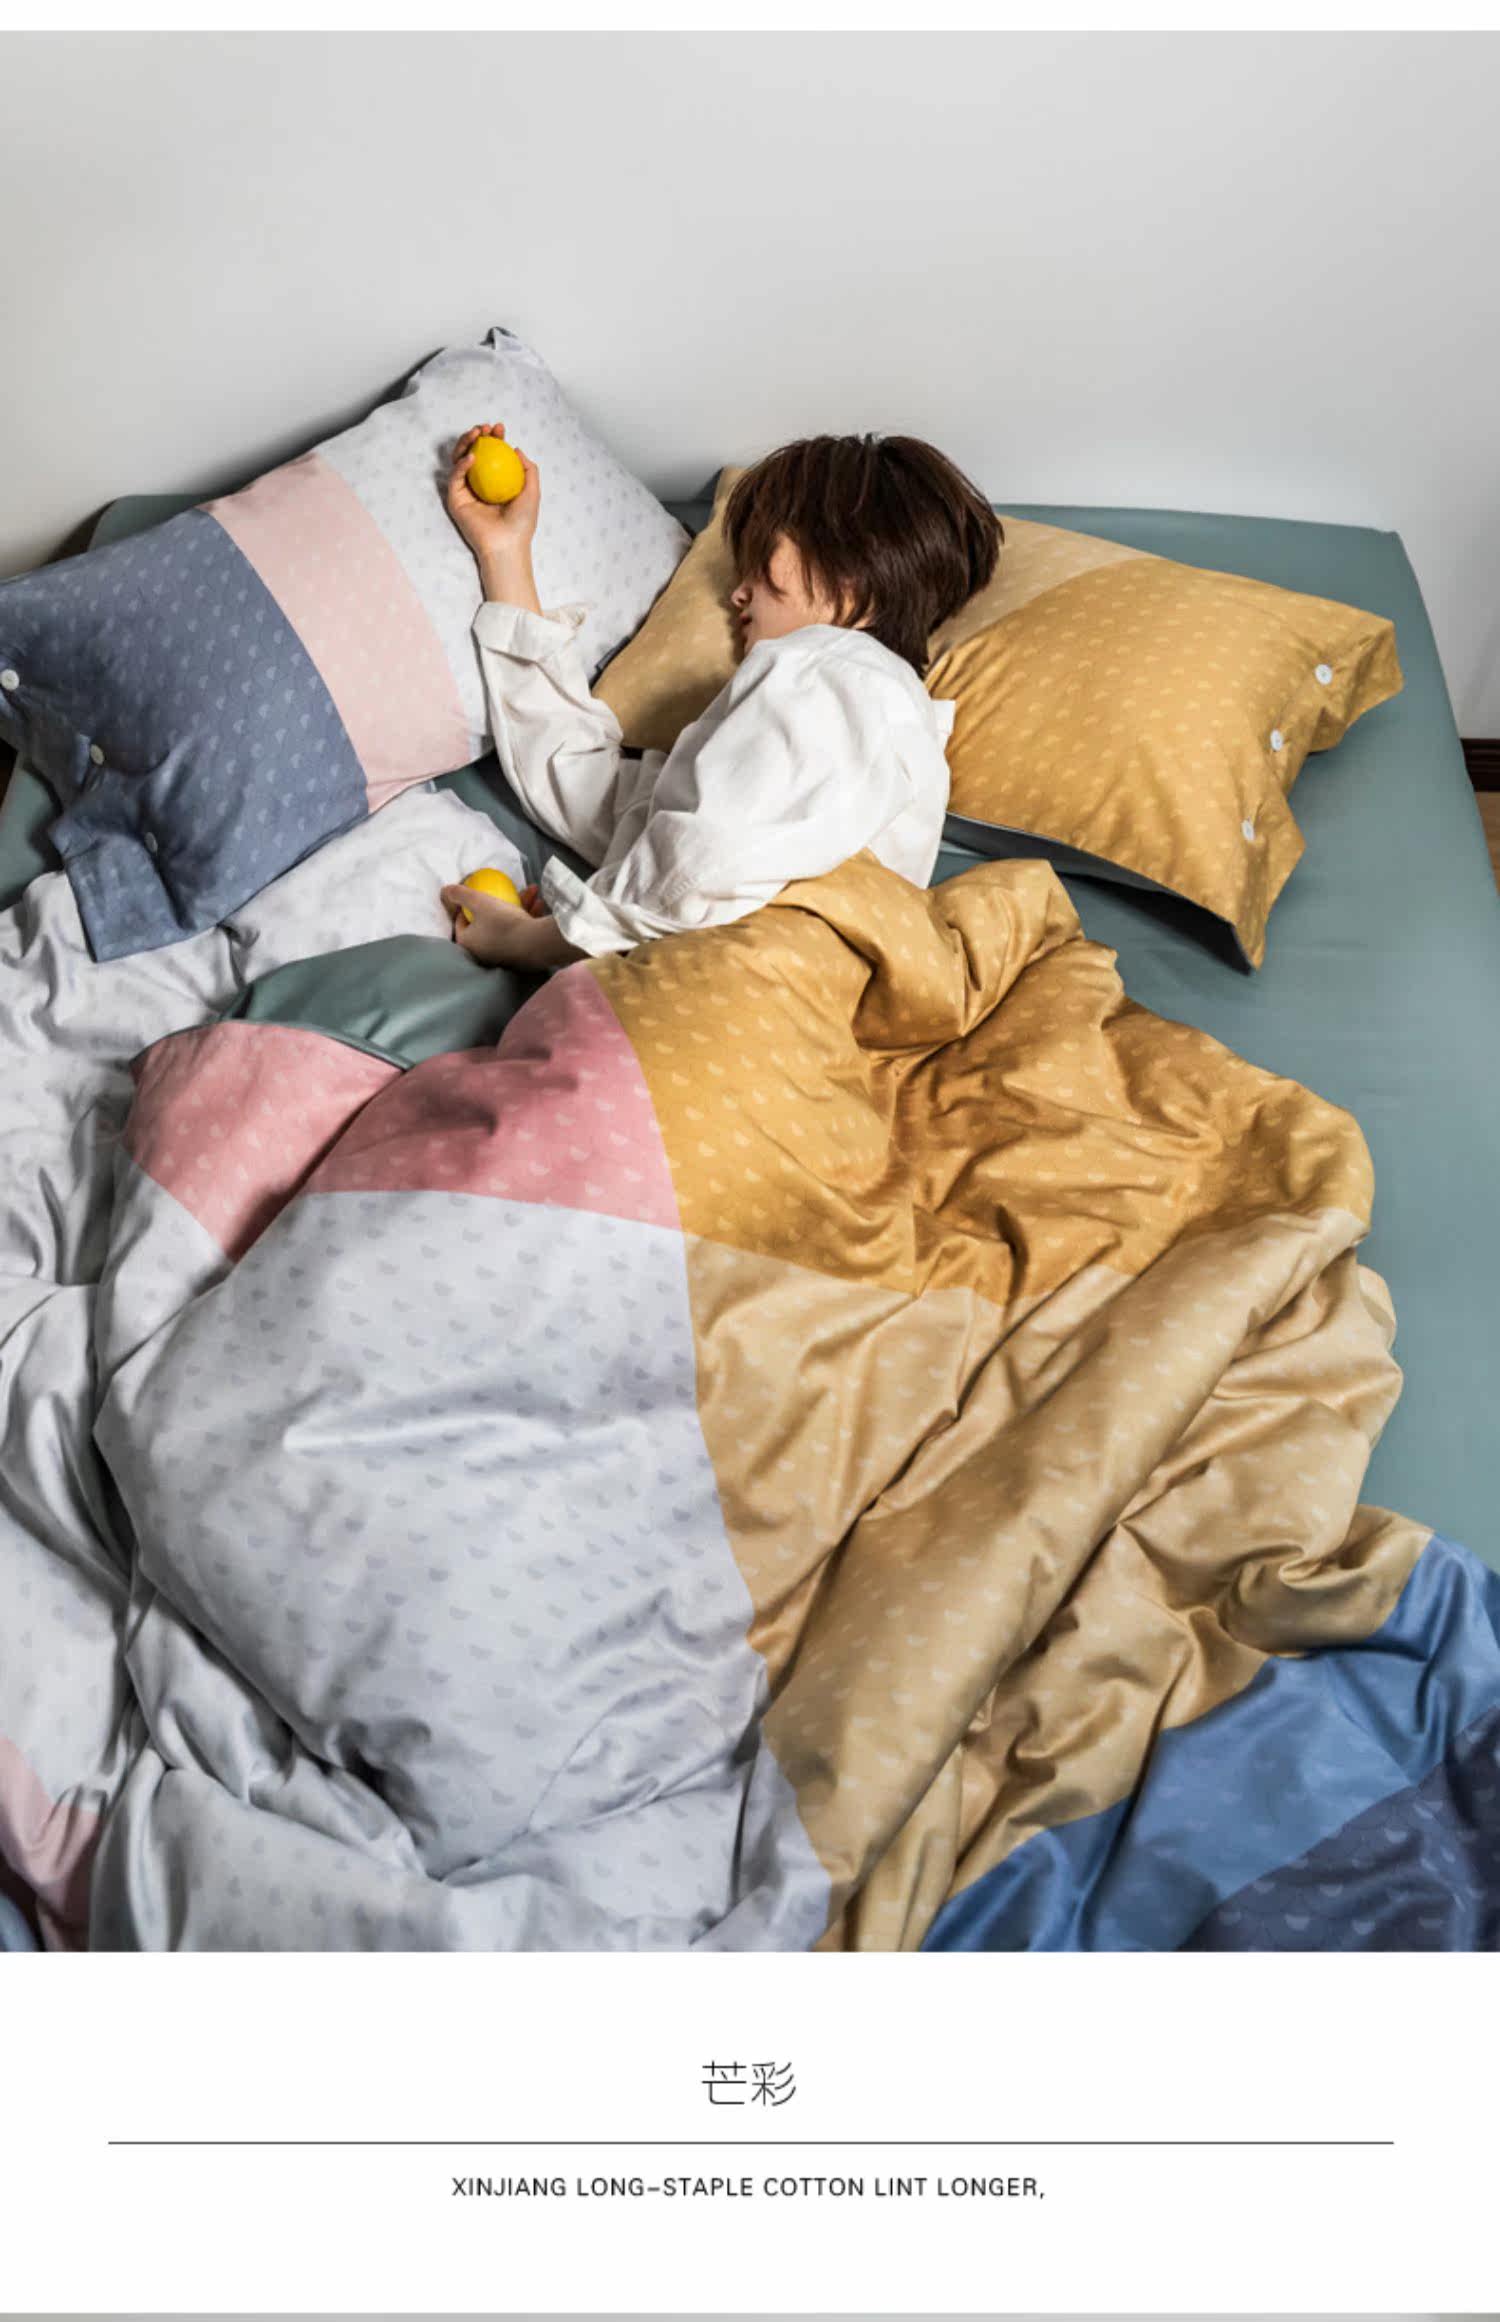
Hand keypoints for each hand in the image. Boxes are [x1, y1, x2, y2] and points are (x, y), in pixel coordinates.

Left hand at [441, 883, 582, 969]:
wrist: (536, 943)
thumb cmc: (502, 922)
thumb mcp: (479, 901)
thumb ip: (460, 894)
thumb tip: (444, 890)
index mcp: (467, 943)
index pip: (460, 922)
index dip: (467, 906)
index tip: (478, 895)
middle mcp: (482, 953)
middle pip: (486, 922)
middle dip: (499, 902)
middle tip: (507, 891)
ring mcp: (502, 955)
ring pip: (506, 925)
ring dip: (519, 905)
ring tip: (531, 892)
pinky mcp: (520, 955)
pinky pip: (519, 932)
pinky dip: (528, 917)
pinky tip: (539, 904)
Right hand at [444, 423, 540, 566]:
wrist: (507, 543)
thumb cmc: (522, 522)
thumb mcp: (532, 491)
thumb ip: (528, 469)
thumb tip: (516, 448)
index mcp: (496, 482)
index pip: (492, 455)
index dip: (494, 439)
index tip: (500, 428)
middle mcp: (479, 484)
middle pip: (473, 452)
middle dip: (477, 436)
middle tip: (485, 428)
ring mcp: (466, 491)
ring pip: (460, 459)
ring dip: (466, 443)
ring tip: (476, 434)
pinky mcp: (455, 499)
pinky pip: (456, 476)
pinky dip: (462, 464)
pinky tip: (472, 457)